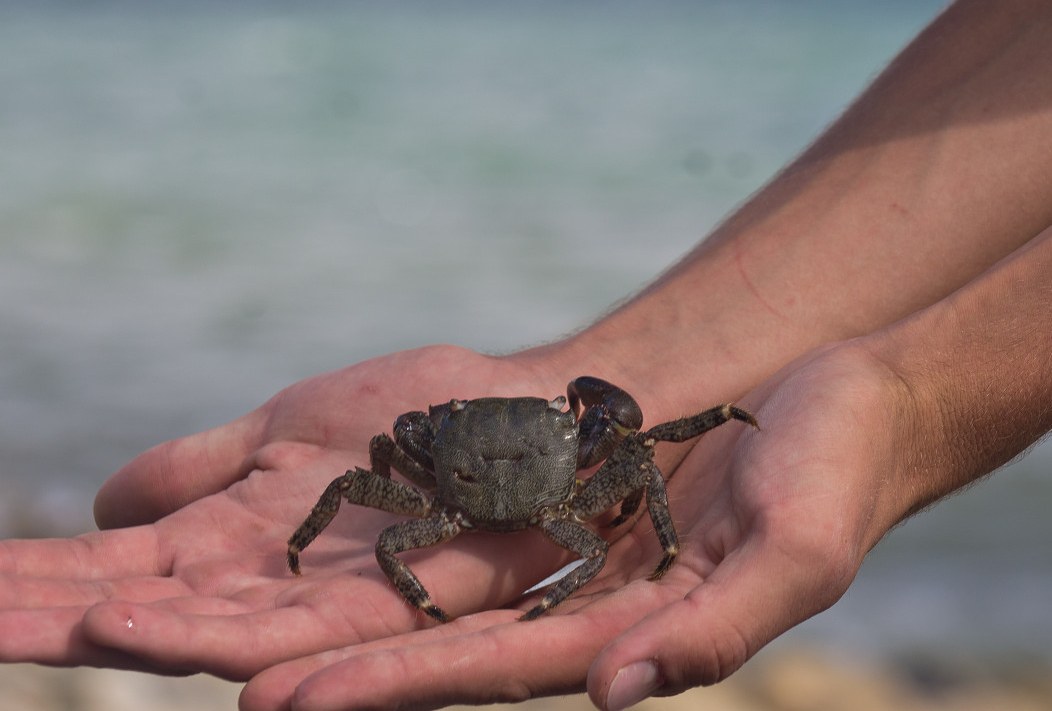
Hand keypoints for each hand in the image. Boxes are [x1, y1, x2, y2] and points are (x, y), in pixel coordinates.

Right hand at [0, 345, 582, 673]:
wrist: (523, 413)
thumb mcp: (284, 431)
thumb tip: (104, 505)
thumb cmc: (412, 416)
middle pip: (139, 610)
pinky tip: (149, 629)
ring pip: (206, 633)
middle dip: (45, 618)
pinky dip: (220, 637)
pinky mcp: (391, 602)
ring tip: (59, 630)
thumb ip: (199, 468)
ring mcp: (324, 599)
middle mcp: (264, 582)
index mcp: (230, 538)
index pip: (109, 568)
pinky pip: (297, 630)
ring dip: (126, 636)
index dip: (31, 580)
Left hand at [237, 344, 907, 710]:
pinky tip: (307, 523)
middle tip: (181, 661)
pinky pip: (460, 507)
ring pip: (428, 579)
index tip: (280, 707)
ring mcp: (562, 548)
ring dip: (326, 594)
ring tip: (206, 606)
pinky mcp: (557, 490)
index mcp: (629, 637)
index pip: (488, 672)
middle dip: (313, 656)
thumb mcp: (794, 554)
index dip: (387, 688)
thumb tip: (619, 693)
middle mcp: (577, 604)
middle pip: (429, 639)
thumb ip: (715, 633)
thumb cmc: (836, 475)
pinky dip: (386, 520)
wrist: (845, 397)